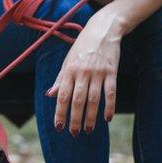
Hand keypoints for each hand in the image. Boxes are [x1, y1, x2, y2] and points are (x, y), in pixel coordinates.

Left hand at [45, 11, 123, 133]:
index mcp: (69, 70)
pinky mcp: (111, 71)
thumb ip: (61, 79)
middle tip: (74, 133)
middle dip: (75, 119)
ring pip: (93, 99)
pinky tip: (107, 118)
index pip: (63, 96)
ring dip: (91, 116)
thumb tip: (50, 95)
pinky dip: (109, 106)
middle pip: (77, 100)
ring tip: (88, 130)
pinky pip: (110, 92)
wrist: (103, 29)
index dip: (60, 112)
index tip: (59, 126)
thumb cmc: (83, 47)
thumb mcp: (68, 60)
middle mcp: (82, 72)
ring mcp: (98, 72)